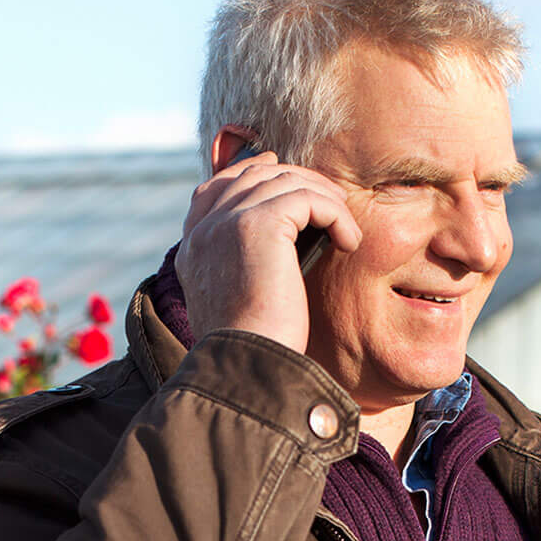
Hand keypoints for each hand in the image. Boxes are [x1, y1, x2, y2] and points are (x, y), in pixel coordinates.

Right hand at [176, 148, 360, 354]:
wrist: (247, 367)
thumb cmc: (255, 348)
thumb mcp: (238, 302)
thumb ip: (242, 266)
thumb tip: (283, 242)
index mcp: (192, 247)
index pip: (215, 187)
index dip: (251, 173)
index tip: (283, 175)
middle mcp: (203, 230)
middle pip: (254, 175)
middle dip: (299, 180)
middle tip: (333, 203)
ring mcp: (225, 222)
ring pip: (284, 180)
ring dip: (324, 198)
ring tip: (345, 226)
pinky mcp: (255, 223)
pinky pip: (307, 197)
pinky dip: (336, 214)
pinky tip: (348, 242)